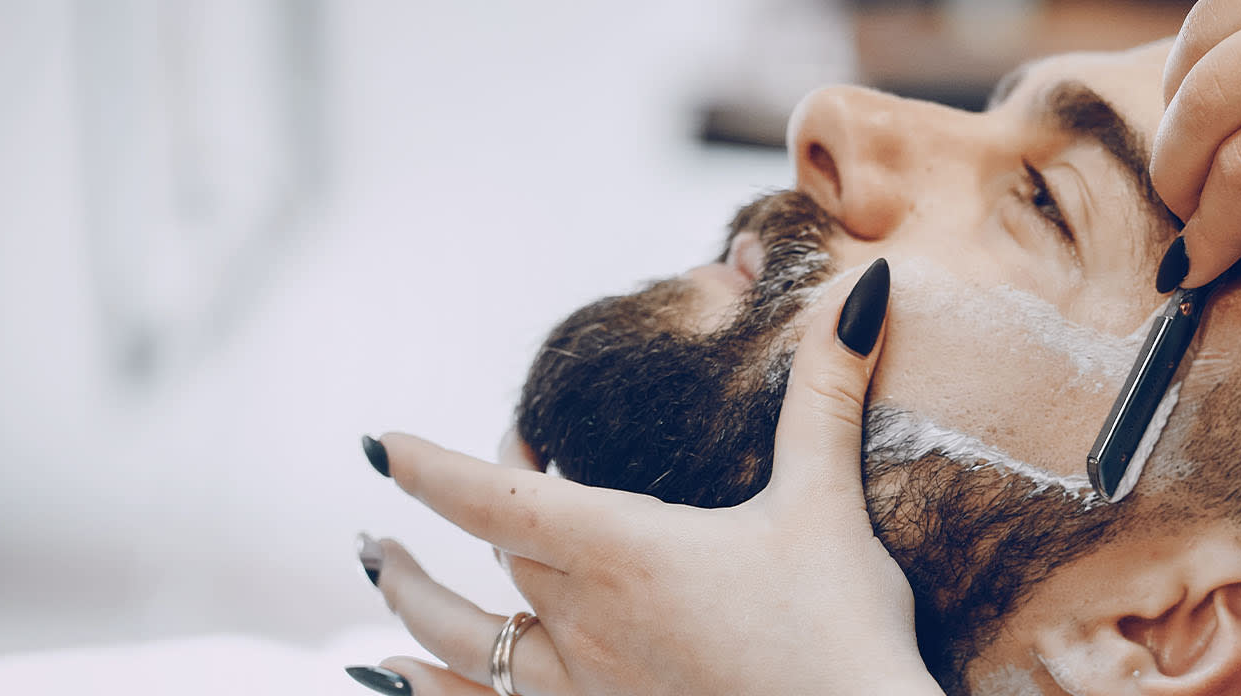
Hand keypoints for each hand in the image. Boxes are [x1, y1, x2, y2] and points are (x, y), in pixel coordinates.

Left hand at [354, 261, 941, 695]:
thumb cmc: (841, 631)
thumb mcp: (828, 502)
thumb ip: (827, 393)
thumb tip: (862, 289)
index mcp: (625, 553)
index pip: (494, 500)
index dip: (431, 468)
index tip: (380, 445)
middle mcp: (585, 623)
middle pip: (495, 553)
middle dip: (466, 504)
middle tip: (466, 473)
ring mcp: (584, 689)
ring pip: (464, 640)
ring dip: (410, 600)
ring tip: (378, 567)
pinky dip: (428, 689)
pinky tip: (390, 678)